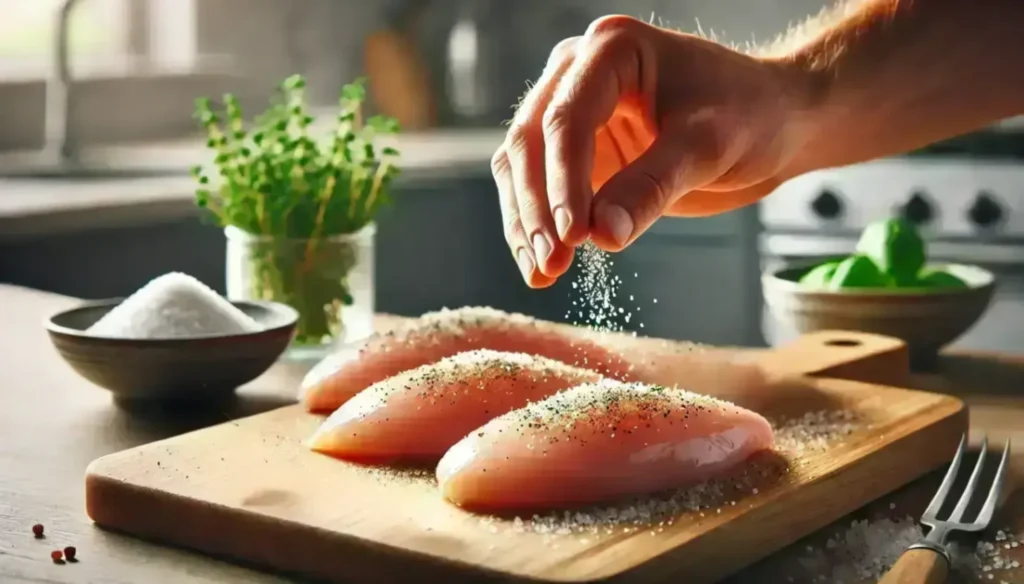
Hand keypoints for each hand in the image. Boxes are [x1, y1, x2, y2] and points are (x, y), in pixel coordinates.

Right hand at [492, 15, 812, 286]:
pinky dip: (537, 227)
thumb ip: (653, 186)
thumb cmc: (750, 115)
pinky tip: (544, 266)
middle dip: (537, 207)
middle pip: (530, 141)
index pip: (567, 118)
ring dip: (526, 223)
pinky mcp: (575, 152)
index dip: (564, 181)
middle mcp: (578, 73)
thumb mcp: (708, 148)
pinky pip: (538, 189)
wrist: (773, 123)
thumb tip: (601, 234)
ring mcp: (571, 111)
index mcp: (611, 50)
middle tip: (552, 262)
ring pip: (521, 167)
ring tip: (543, 273)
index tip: (574, 235)